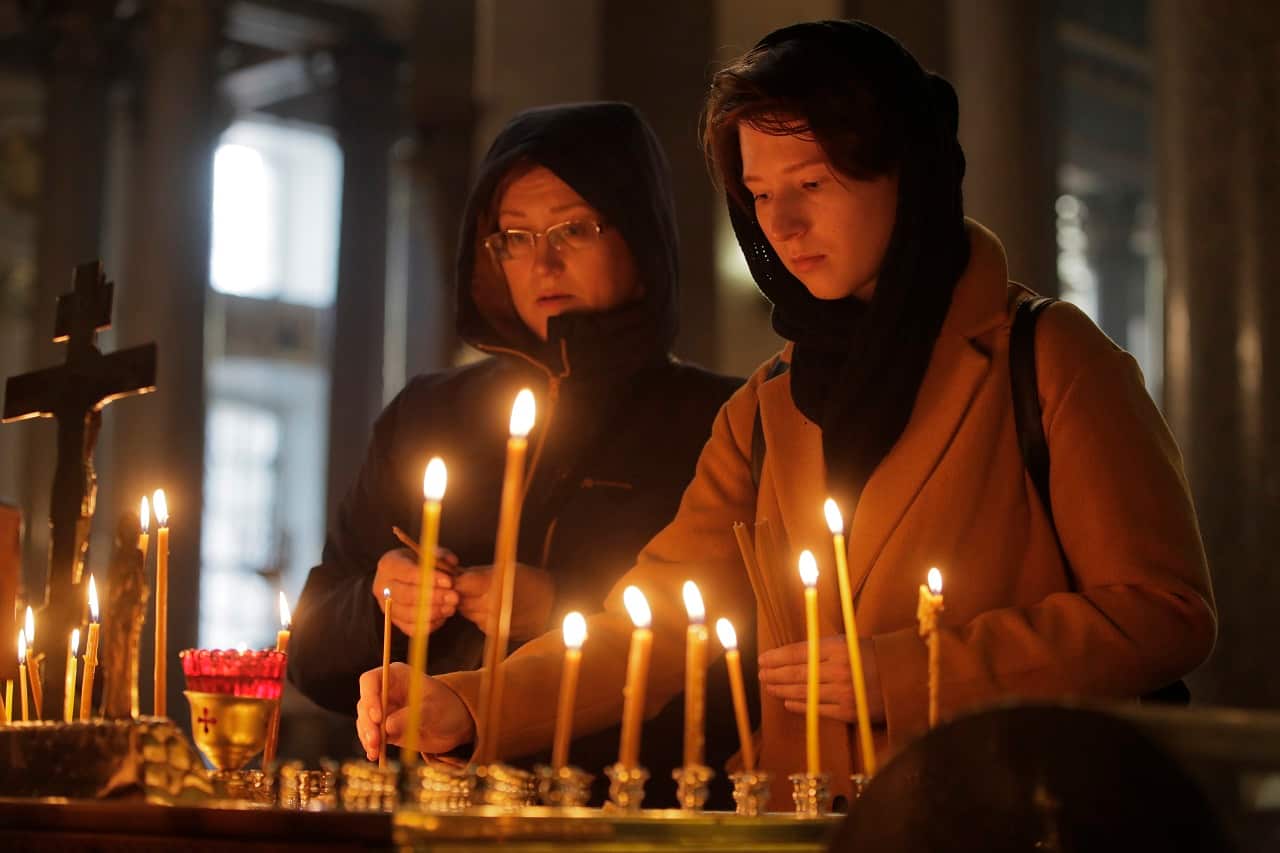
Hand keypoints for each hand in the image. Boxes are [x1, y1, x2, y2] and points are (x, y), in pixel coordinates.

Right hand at [356, 661, 475, 760]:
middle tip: (375, 740)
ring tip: (375, 751)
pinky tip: (374, 755)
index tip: (377, 717)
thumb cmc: (447, 707)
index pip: (371, 680)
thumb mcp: (434, 708)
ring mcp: (384, 711)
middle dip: (368, 723)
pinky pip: (371, 736)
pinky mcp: (385, 729)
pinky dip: (371, 746)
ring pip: (365, 722)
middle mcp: (386, 692)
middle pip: (365, 704)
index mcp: (397, 676)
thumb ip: (411, 715)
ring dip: (367, 737)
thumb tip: (387, 726)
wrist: (455, 725)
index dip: (370, 697)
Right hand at [372, 547, 459, 635]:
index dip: (430, 578)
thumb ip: (440, 555)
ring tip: (452, 607)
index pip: (407, 573)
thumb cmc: (418, 563)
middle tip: (454, 596)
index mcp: (388, 564)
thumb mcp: (428, 553)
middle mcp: (382, 587)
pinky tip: (443, 615)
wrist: (404, 579)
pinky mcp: (395, 622)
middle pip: (406, 596)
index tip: (449, 581)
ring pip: (409, 615)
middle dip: (434, 597)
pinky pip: (412, 629)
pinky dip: (430, 624)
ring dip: (434, 612)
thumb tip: (451, 562)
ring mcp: (387, 607)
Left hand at [454, 563, 555, 641]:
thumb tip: (456, 575)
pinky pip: (479, 623)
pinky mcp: (496, 632)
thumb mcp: (505, 569)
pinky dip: (482, 617)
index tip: (461, 578)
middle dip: (464, 594)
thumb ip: (478, 573)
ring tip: (488, 597)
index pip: (460, 584)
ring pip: (468, 614)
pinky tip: (496, 609)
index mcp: (492, 585)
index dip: (459, 581)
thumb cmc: (530, 581)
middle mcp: (490, 606)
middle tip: (476, 587)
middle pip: (461, 601)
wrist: (552, 603)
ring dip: (472, 606)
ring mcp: (493, 621)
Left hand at [759, 635, 883, 723]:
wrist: (903, 676)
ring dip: (782, 689)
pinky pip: (817, 709)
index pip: (797, 653)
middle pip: (796, 673)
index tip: (762, 659)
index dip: (776, 657)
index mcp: (836, 648)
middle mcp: (837, 670)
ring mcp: (842, 692)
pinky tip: (787, 702)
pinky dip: (800, 705)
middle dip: (774, 674)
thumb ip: (821, 648)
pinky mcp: (848, 711)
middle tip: (760, 675)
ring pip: (803, 692)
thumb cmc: (872, 655)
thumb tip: (791, 655)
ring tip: (768, 687)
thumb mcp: (847, 642)